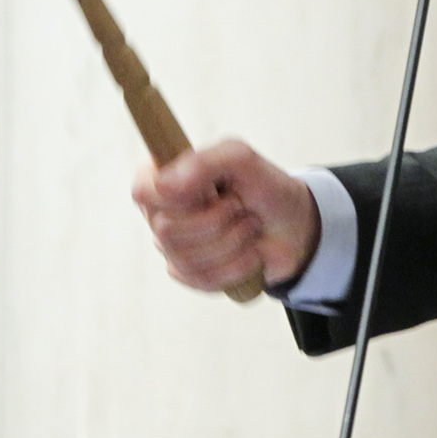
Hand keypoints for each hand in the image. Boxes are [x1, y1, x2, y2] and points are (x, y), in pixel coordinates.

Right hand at [132, 140, 320, 296]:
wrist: (293, 225)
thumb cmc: (263, 186)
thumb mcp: (242, 159)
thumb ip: (205, 161)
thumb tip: (164, 185)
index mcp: (165, 176)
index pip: (143, 190)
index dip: (178, 197)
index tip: (211, 190)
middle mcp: (161, 212)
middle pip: (165, 230)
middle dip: (217, 219)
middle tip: (239, 206)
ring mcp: (172, 247)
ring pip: (185, 257)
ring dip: (232, 241)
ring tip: (248, 227)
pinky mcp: (190, 274)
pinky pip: (201, 279)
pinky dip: (236, 266)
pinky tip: (250, 253)